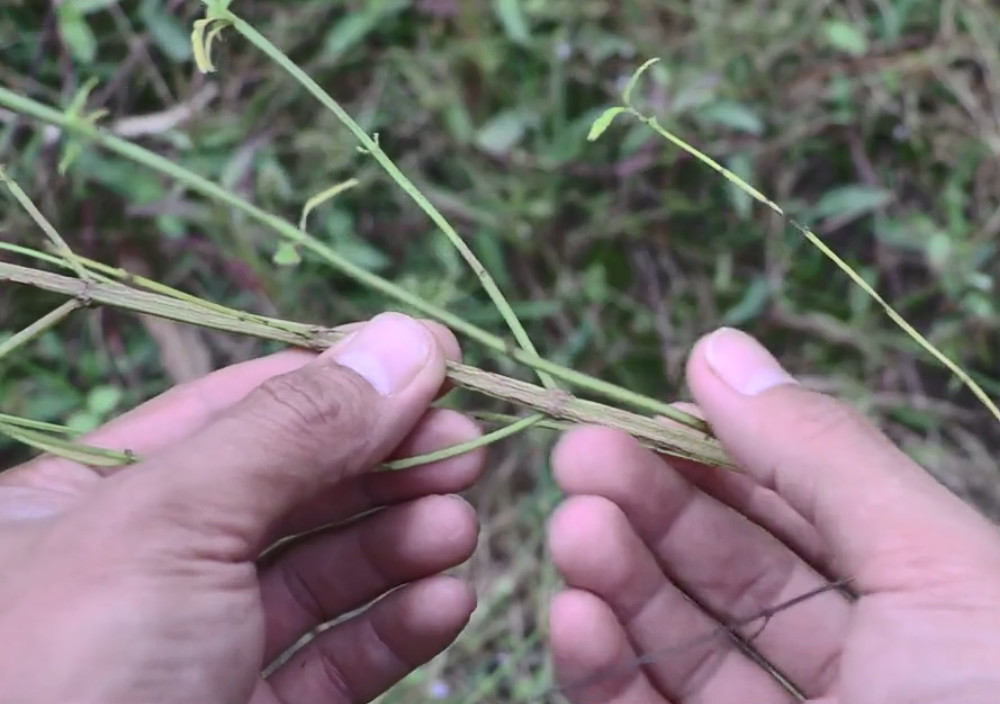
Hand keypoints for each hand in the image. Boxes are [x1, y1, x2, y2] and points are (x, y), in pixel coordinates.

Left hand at [0, 313, 484, 703]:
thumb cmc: (61, 679)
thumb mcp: (172, 521)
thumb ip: (294, 426)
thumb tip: (404, 340)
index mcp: (94, 495)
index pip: (242, 407)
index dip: (345, 382)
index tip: (439, 370)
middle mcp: (148, 565)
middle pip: (296, 486)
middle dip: (386, 464)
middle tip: (467, 454)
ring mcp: (199, 647)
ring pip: (324, 573)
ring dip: (401, 542)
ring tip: (459, 527)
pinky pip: (335, 659)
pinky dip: (396, 625)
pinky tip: (445, 600)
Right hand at [548, 328, 999, 703]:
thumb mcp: (929, 566)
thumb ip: (816, 453)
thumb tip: (718, 348)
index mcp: (912, 596)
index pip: (790, 503)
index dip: (713, 450)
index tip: (642, 409)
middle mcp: (846, 662)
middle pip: (722, 565)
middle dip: (646, 502)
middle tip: (578, 453)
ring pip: (674, 637)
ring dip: (613, 577)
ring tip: (573, 528)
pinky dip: (600, 666)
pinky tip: (575, 613)